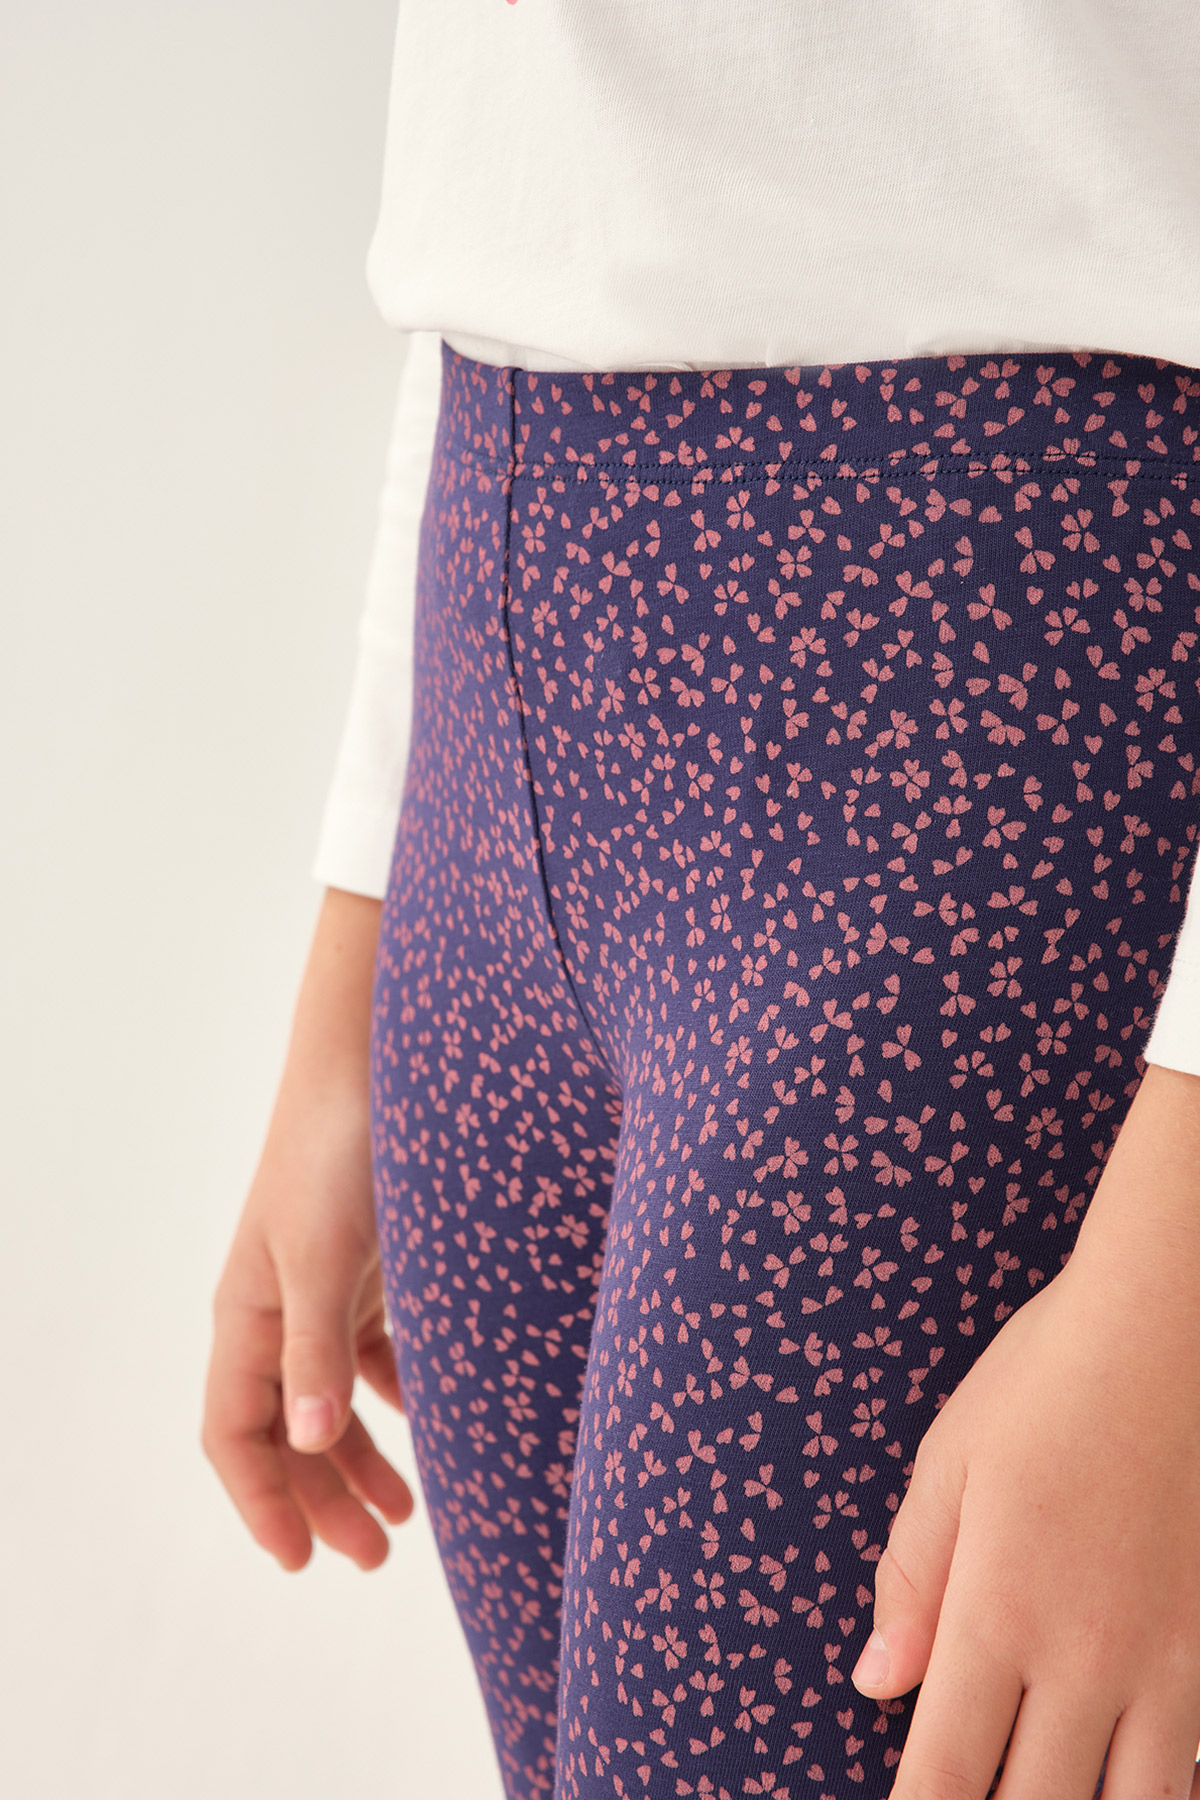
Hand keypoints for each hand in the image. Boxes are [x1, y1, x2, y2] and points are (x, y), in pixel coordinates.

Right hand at [202, 888, 411, 1570]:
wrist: (379, 1058)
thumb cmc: (341, 1151)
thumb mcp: (326, 1254)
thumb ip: (317, 1349)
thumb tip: (309, 1441)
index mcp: (247, 1313)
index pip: (234, 1432)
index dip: (263, 1501)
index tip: (303, 1561)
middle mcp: (279, 1309)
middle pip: (286, 1430)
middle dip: (322, 1498)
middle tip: (375, 1559)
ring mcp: (327, 1289)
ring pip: (331, 1401)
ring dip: (360, 1460)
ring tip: (404, 1519)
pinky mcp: (375, 1268)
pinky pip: (373, 1357)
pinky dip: (397, 1400)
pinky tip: (431, 1426)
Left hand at [851, 1063, 1199, 1797]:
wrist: (1172, 1331)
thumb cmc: (1046, 1382)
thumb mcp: (949, 1465)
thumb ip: (911, 1582)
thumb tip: (877, 1680)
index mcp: (999, 1613)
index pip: (946, 1773)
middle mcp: (1085, 1660)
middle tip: (971, 1794)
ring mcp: (1165, 1663)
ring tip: (1044, 1787)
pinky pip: (1191, 1763)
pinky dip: (1157, 1788)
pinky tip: (1128, 1778)